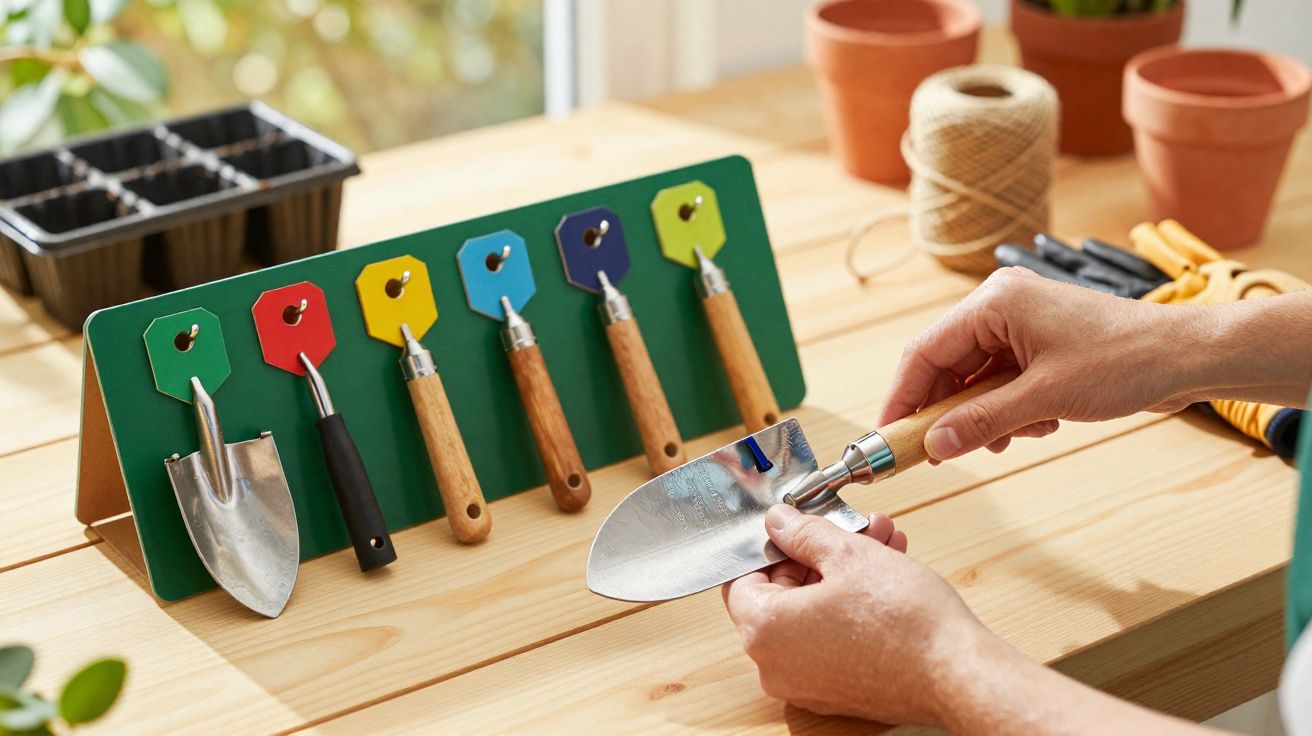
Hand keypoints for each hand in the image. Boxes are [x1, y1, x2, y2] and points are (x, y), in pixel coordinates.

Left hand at [722, 505, 985, 725]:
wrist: (958, 674)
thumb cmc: (905, 621)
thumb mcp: (848, 555)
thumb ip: (804, 534)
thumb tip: (780, 523)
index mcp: (764, 631)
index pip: (741, 580)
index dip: (768, 546)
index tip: (793, 527)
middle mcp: (776, 666)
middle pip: (782, 594)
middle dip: (819, 553)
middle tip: (848, 527)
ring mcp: (807, 684)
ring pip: (813, 612)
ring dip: (844, 572)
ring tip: (881, 540)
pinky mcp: (839, 691)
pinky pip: (831, 638)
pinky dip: (851, 605)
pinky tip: (886, 570)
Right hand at [878, 267, 1216, 461]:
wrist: (1187, 357)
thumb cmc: (1125, 360)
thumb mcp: (1044, 398)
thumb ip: (982, 422)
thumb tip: (935, 447)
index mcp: (994, 303)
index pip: (925, 351)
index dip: (903, 397)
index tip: (889, 436)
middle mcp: (1001, 307)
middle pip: (947, 366)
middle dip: (949, 413)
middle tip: (940, 453)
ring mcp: (1021, 326)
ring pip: (975, 380)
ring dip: (986, 416)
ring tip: (1015, 435)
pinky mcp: (1039, 346)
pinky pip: (1002, 382)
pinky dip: (1010, 410)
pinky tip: (1040, 423)